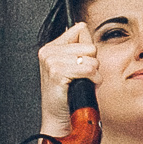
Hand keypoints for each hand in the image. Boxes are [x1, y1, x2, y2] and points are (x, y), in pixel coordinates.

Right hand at [36, 22, 98, 136]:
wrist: (59, 117)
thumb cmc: (68, 94)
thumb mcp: (72, 65)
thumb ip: (78, 46)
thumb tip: (84, 27)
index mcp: (51, 47)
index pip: (80, 29)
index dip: (88, 48)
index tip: (80, 63)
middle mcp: (48, 52)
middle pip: (90, 46)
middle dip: (92, 63)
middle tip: (82, 77)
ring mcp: (52, 61)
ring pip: (91, 59)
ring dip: (93, 74)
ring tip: (82, 82)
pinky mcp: (58, 72)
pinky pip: (88, 69)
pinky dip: (93, 80)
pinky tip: (83, 86)